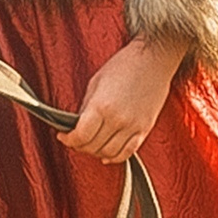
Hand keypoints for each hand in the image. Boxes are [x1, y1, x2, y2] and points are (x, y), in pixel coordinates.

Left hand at [59, 35, 190, 164]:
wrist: (154, 59)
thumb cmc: (125, 65)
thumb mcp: (96, 82)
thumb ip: (86, 107)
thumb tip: (78, 125)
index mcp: (101, 106)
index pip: (80, 136)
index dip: (68, 140)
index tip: (63, 137)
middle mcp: (117, 120)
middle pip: (93, 146)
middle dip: (79, 146)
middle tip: (74, 141)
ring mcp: (133, 126)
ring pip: (109, 153)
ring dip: (96, 153)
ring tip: (90, 145)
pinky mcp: (145, 128)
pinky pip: (128, 152)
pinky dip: (115, 157)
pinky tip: (107, 154)